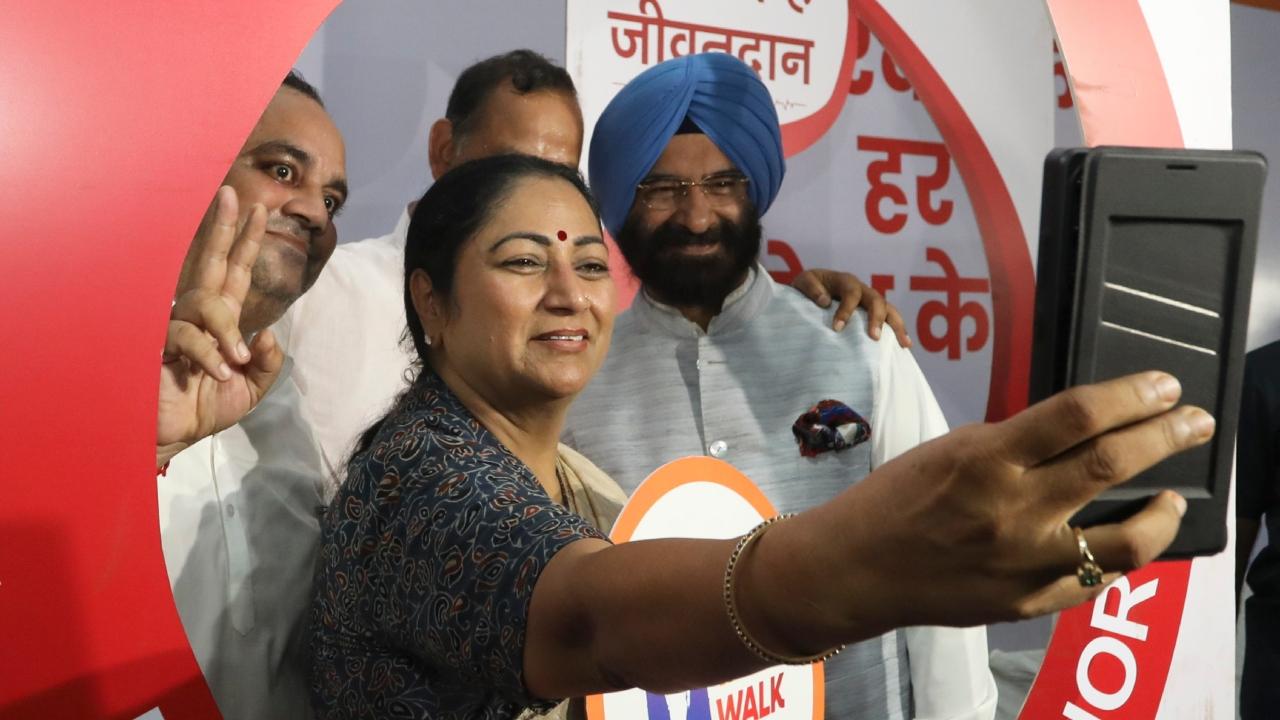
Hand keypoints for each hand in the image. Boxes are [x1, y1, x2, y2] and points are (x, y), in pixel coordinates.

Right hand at [156, 186, 283, 468]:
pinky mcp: (157, 344)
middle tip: (232, 195)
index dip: (247, 243)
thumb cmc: (205, 408)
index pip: (237, 273)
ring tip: (236, 360)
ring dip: (224, 330)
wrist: (174, 438)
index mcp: (222, 320)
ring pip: (204, 303)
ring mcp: (176, 326)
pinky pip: (186, 335)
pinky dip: (208, 353)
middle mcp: (198, 315)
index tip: (260, 210)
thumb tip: (267, 334)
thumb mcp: (250, 388)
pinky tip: (219, 370)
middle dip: (224, 230)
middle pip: (211, 263)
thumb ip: (267, 362)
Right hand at [750, 372, 1211, 649]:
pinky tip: (1128, 538)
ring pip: (1126, 538)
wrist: (856, 567)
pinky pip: (1096, 578)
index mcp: (987, 459)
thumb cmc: (896, 498)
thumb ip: (1014, 444)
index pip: (1079, 415)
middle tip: (1195, 421)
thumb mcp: (951, 449)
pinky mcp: (1028, 602)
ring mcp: (1025, 562)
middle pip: (1112, 464)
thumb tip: (1078, 434)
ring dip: (1164, 510)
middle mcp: (1013, 509)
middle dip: (1166, 435)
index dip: (1133, 394)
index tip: (1163, 384)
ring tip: (1174, 493)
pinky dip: (1121, 554)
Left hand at [790, 268, 910, 345]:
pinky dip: (898, 330)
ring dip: (897, 325)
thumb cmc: (808, 287)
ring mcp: (869, 301)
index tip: (837, 328)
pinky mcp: (872, 313)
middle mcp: (862, 289)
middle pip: (876, 299)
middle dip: (876, 318)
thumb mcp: (804, 281)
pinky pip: (889, 319)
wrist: (811, 290)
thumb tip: (825, 301)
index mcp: (845, 281)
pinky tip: (905, 346)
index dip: (846, 310)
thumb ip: (811, 288)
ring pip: (889, 309)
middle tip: (874, 337)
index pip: (851, 293)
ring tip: (904, 344)